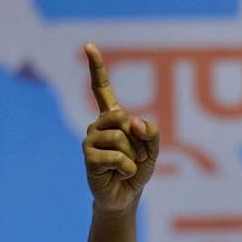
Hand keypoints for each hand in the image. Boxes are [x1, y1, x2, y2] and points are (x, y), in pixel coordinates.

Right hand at [81, 43, 158, 213]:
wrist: (126, 195)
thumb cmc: (138, 168)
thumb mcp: (153, 147)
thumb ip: (150, 130)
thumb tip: (133, 122)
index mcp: (113, 117)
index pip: (102, 88)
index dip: (96, 67)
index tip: (88, 46)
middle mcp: (98, 124)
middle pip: (125, 118)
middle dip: (140, 140)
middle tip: (138, 156)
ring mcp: (90, 140)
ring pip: (121, 138)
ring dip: (134, 156)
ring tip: (128, 165)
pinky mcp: (88, 158)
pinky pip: (117, 157)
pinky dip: (127, 168)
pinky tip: (119, 174)